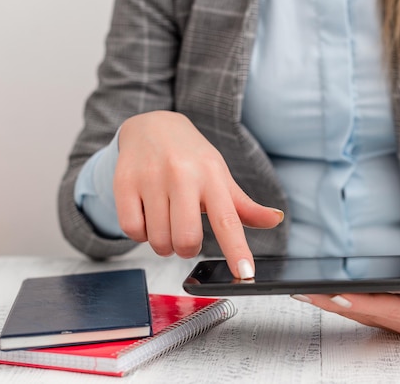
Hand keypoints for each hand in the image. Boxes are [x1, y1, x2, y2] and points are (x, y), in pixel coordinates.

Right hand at [114, 110, 283, 277]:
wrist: (152, 126)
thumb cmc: (192, 157)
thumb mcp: (220, 177)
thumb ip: (245, 206)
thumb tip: (275, 219)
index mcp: (212, 176)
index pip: (228, 220)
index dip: (237, 250)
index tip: (245, 273)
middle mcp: (182, 175)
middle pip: (186, 239)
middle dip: (186, 249)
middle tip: (186, 236)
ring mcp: (151, 178)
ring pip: (158, 240)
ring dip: (163, 243)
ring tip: (166, 222)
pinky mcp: (124, 182)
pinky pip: (131, 230)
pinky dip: (140, 234)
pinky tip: (147, 216)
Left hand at [296, 248, 399, 341]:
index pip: (392, 311)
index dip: (365, 304)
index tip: (337, 296)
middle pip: (368, 313)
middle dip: (335, 303)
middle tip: (304, 292)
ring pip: (361, 313)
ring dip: (332, 303)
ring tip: (302, 291)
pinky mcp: (392, 315)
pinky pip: (363, 308)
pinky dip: (342, 301)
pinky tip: (320, 291)